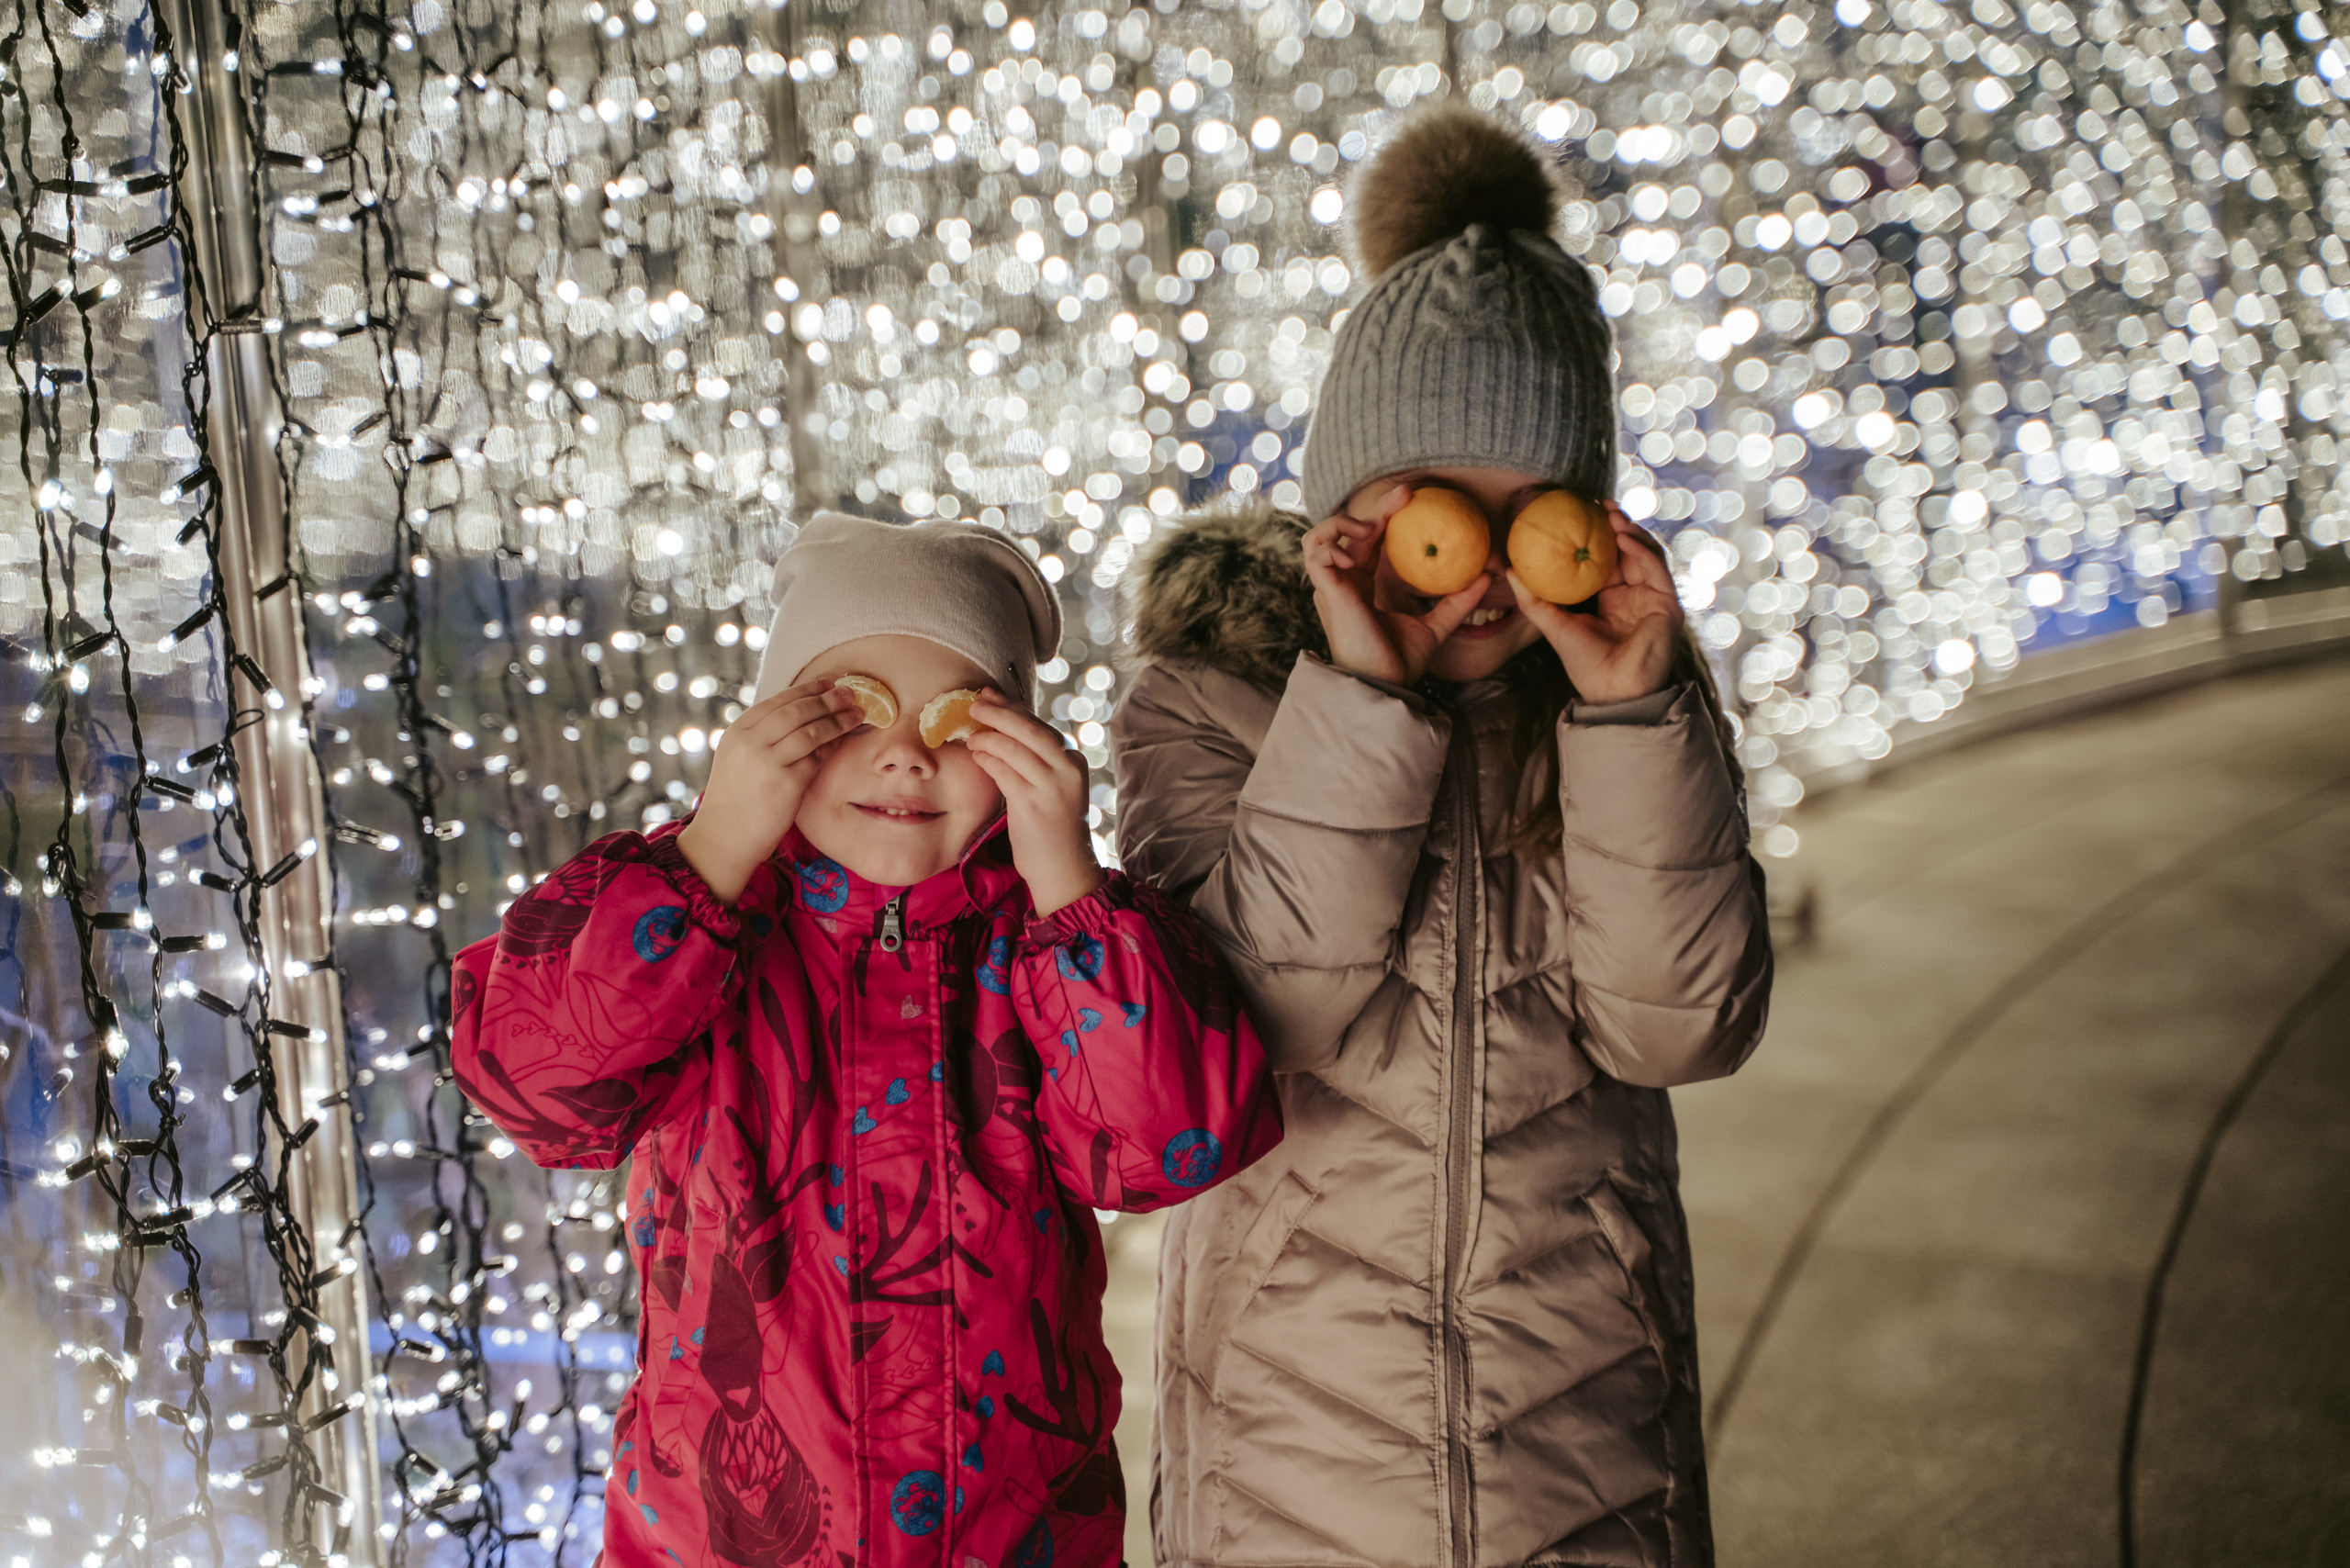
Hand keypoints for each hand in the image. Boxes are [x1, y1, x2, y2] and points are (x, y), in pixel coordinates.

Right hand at [677, 679, 863, 903]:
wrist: (724, 836)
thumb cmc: (736, 798)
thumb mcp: (738, 757)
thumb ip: (762, 735)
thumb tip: (801, 712)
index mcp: (739, 731)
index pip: (778, 701)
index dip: (807, 689)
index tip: (829, 682)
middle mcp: (752, 742)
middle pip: (798, 711)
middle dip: (827, 699)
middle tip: (849, 692)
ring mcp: (769, 762)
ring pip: (812, 731)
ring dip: (838, 719)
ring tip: (857, 713)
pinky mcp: (787, 783)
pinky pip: (817, 758)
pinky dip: (833, 746)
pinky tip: (844, 739)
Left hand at [965, 691, 1105, 916]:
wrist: (1062, 868)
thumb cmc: (1051, 827)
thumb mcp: (1051, 787)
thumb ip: (1035, 761)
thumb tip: (1001, 729)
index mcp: (1074, 761)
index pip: (1040, 726)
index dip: (1012, 708)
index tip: (990, 696)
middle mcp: (1068, 769)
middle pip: (1029, 729)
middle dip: (998, 713)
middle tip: (974, 704)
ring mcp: (1052, 787)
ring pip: (1015, 747)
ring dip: (987, 737)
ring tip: (969, 735)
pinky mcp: (1033, 804)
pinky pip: (1004, 771)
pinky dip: (987, 759)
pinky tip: (976, 755)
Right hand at [1301, 487, 1488, 686]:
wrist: (1383, 685)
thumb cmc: (1401, 662)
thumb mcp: (1435, 626)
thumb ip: (1456, 602)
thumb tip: (1487, 577)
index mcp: (1362, 586)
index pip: (1368, 542)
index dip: (1385, 517)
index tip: (1413, 499)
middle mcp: (1343, 582)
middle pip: (1348, 532)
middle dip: (1375, 507)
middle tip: (1407, 493)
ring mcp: (1331, 586)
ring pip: (1317, 538)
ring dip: (1341, 524)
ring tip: (1370, 528)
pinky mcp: (1326, 590)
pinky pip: (1316, 554)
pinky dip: (1333, 545)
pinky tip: (1355, 554)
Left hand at [1505, 500, 1680, 704]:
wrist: (1611, 692)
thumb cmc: (1585, 664)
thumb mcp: (1554, 625)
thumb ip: (1534, 599)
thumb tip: (1509, 570)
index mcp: (1613, 598)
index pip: (1608, 558)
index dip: (1597, 534)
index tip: (1580, 512)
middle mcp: (1636, 594)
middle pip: (1630, 550)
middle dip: (1616, 524)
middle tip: (1598, 503)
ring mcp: (1653, 598)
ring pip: (1647, 554)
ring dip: (1630, 531)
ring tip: (1611, 514)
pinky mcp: (1667, 604)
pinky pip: (1656, 569)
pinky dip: (1642, 550)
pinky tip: (1623, 537)